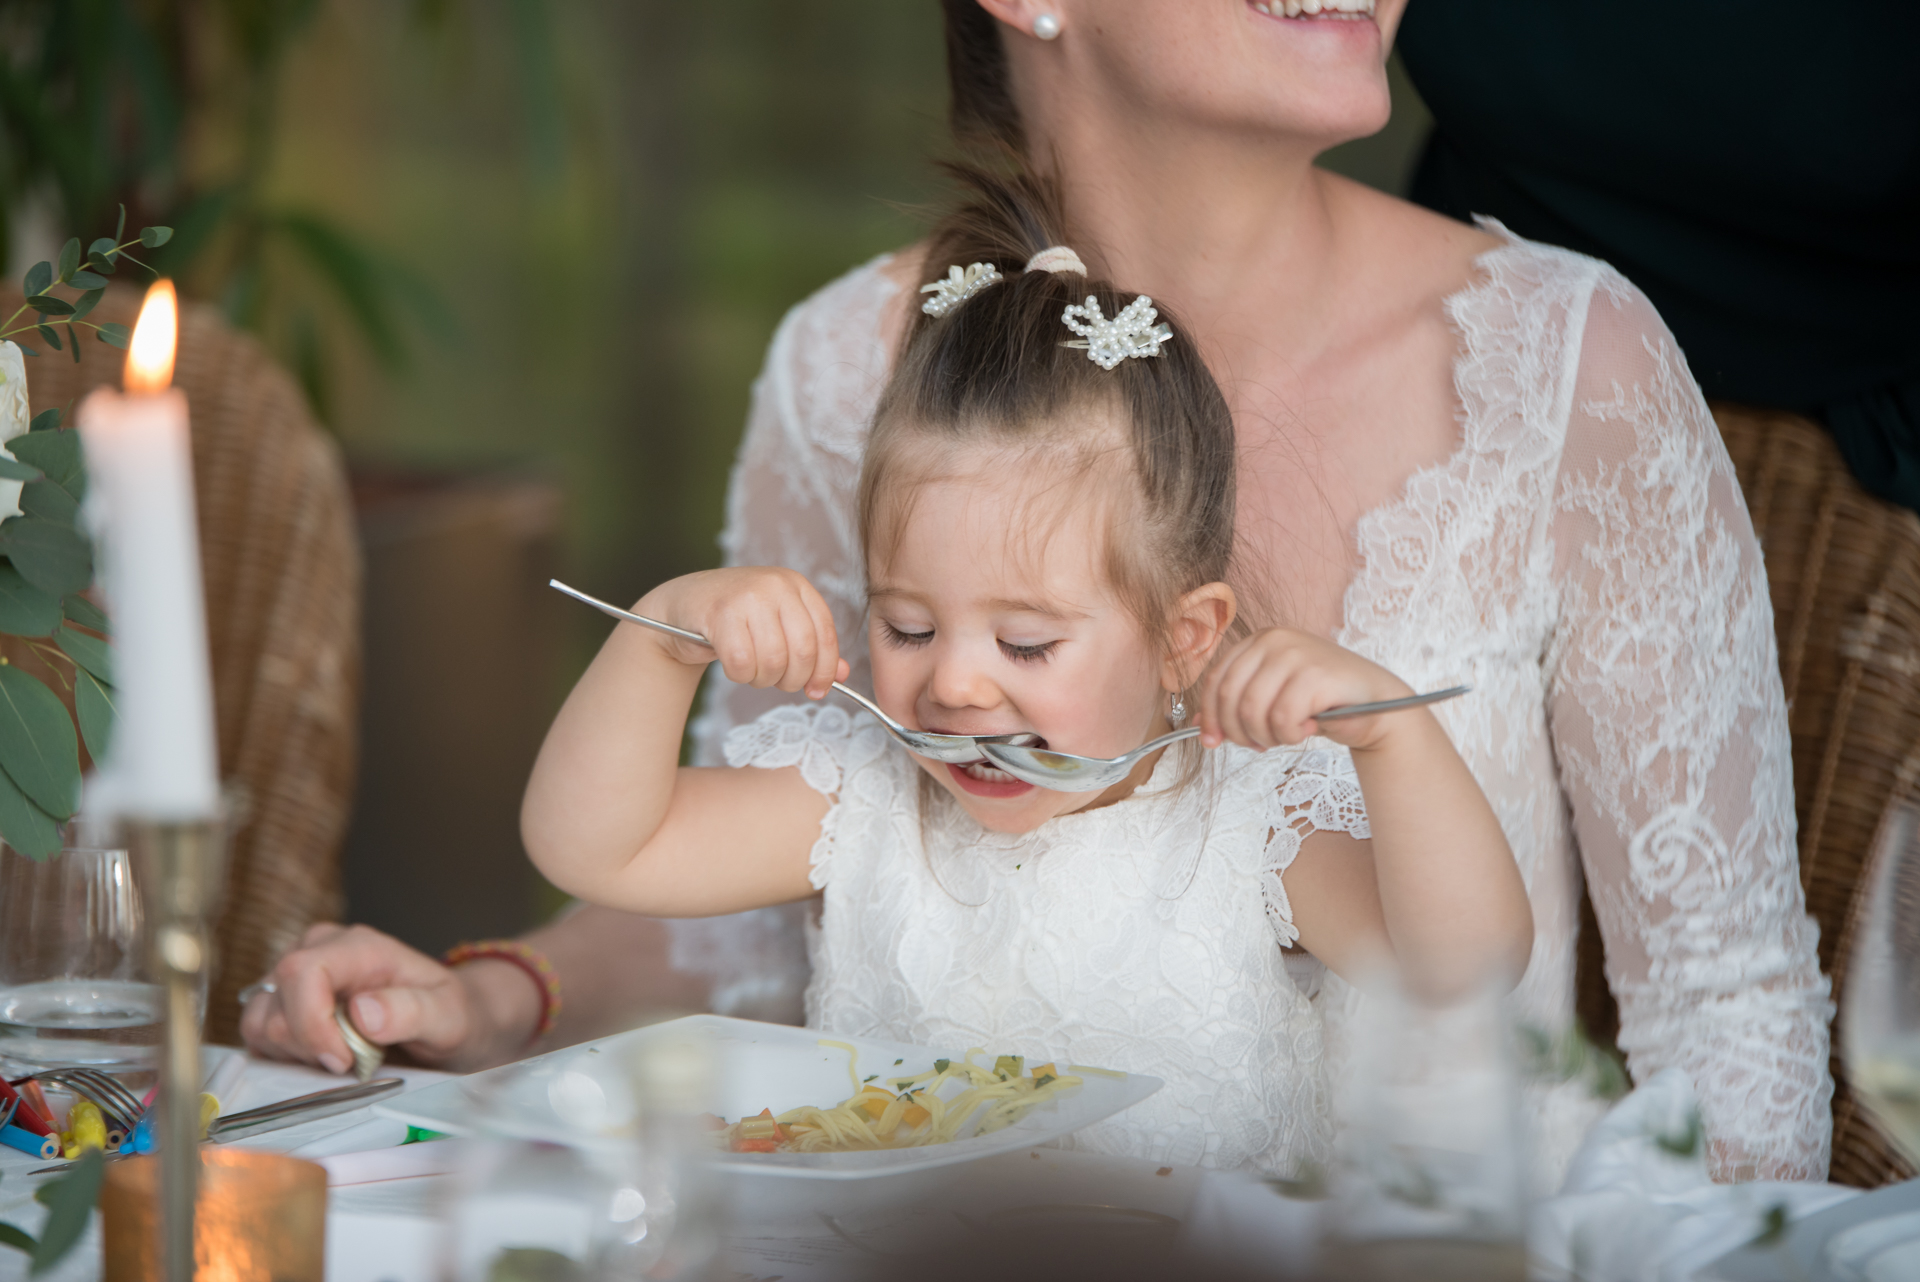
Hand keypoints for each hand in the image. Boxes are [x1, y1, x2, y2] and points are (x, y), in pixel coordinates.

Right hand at [239, 923, 539, 1074]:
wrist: (447, 1020)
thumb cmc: (449, 1014)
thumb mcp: (448, 1016)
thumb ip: (410, 1010)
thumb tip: (363, 1012)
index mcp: (358, 946)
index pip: (302, 972)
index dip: (311, 1023)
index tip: (341, 1061)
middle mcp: (318, 950)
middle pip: (276, 1002)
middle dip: (308, 1046)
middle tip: (352, 1062)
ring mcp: (295, 976)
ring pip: (259, 1022)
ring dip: (294, 1053)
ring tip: (341, 1058)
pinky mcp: (282, 1002)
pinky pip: (257, 1035)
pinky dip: (284, 1056)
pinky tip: (323, 1058)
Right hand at [639, 567, 849, 698]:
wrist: (683, 606)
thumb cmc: (736, 619)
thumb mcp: (778, 626)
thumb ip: (811, 648)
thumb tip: (842, 675)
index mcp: (797, 585)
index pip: (826, 635)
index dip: (825, 670)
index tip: (817, 691)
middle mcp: (776, 585)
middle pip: (803, 651)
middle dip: (792, 680)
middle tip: (777, 683)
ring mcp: (748, 596)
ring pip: (773, 661)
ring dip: (763, 679)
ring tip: (752, 671)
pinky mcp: (720, 613)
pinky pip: (742, 664)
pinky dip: (740, 676)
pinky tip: (733, 666)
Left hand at [1199, 627, 1413, 751]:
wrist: (1378, 706)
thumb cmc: (1323, 702)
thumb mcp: (1273, 698)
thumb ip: (1238, 705)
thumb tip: (1199, 725)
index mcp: (1260, 640)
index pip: (1217, 680)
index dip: (1210, 716)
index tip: (1212, 742)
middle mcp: (1275, 640)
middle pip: (1231, 697)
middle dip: (1239, 731)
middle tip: (1260, 744)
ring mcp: (1296, 653)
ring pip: (1252, 710)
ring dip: (1267, 736)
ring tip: (1288, 735)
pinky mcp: (1315, 674)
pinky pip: (1281, 719)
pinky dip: (1290, 735)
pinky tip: (1307, 729)